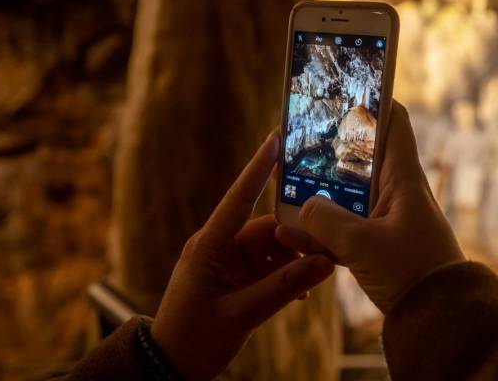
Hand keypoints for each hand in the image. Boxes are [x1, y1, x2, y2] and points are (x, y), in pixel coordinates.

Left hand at [151, 131, 334, 379]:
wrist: (172, 367)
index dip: (257, 168)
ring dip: (293, 261)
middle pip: (266, 229)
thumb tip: (324, 263)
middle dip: (296, 237)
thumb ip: (284, 288)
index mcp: (209, 245)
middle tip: (326, 245)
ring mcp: (228, 263)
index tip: (275, 139)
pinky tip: (300, 293)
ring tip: (317, 275)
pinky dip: (285, 277)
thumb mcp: (242, 315)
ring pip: (271, 249)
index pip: (239, 199)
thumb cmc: (194, 339)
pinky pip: (268, 268)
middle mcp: (219, 247)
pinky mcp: (235, 279)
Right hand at [276, 101, 463, 313]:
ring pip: (347, 193)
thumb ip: (326, 222)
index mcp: (402, 178)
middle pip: (359, 157)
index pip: (393, 122)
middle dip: (328, 152)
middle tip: (297, 144)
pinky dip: (322, 228)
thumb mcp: (363, 246)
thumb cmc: (413, 273)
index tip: (345, 90)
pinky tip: (293, 232)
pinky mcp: (379, 242)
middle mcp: (396, 191)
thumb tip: (304, 205)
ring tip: (285, 187)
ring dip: (319, 194)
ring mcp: (387, 217)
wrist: (438, 317)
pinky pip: (345, 226)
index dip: (374, 100)